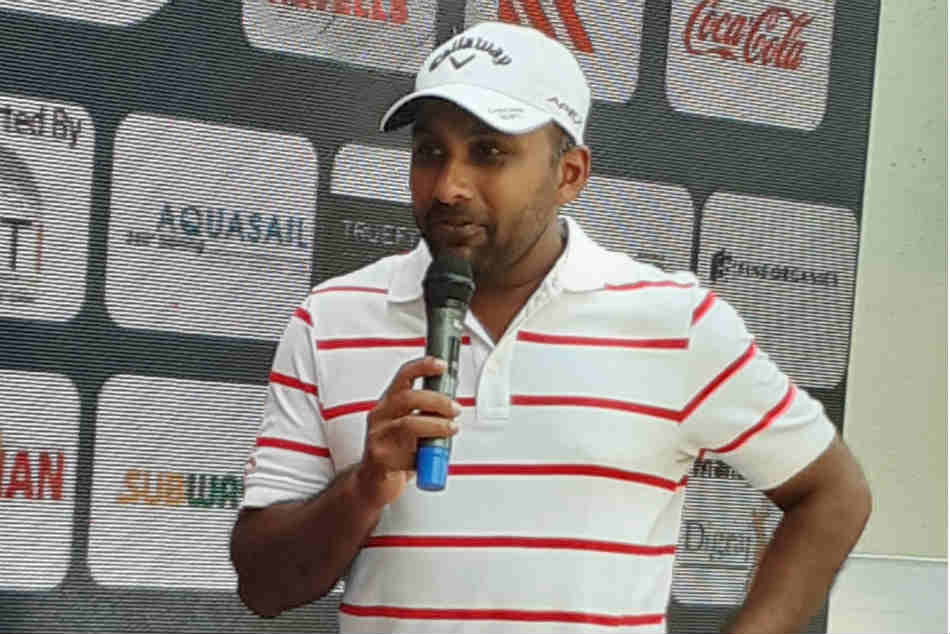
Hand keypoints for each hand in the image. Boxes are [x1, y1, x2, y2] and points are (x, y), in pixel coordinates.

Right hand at [356, 356, 460, 508]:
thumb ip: (426, 414)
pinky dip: (424, 457)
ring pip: (409, 424)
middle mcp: (380, 415)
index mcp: (389, 403)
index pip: (403, 376)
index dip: (422, 366)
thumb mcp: (410, 426)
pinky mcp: (380, 459)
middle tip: (456, 410)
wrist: (373, 483)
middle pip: (409, 397)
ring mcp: (378, 436)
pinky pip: (407, 454)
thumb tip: (453, 403)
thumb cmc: (396, 451)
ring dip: (437, 425)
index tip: (441, 364)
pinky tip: (429, 459)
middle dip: (438, 401)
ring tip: (452, 429)